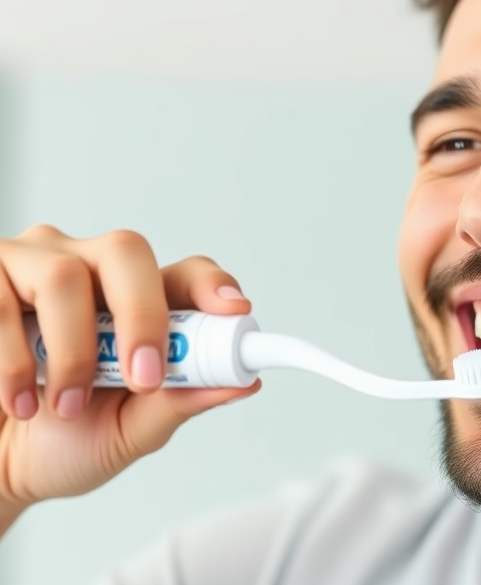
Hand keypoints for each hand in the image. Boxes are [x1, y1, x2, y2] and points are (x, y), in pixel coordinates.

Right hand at [0, 225, 260, 514]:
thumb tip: (245, 383)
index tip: (233, 310)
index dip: (210, 283)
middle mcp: (86, 269)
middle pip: (125, 251)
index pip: (183, 273)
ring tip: (62, 408)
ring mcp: (29, 266)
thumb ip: (180, 402)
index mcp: (135, 303)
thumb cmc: (62, 442)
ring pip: (62, 275)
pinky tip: (14, 400)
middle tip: (143, 378)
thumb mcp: (130, 431)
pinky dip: (9, 361)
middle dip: (141, 314)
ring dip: (69, 354)